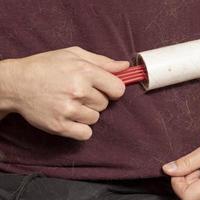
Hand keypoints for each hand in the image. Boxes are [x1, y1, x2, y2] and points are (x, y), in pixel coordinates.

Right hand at [0, 47, 128, 139]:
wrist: (16, 83)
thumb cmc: (46, 66)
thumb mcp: (74, 54)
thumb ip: (102, 61)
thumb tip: (125, 67)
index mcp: (84, 71)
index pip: (118, 89)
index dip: (114, 89)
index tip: (106, 88)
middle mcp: (78, 91)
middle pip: (105, 104)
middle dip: (96, 99)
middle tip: (79, 93)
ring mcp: (68, 110)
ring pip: (95, 118)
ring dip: (87, 113)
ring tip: (71, 103)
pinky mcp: (59, 126)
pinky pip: (85, 134)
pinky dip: (81, 128)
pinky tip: (71, 118)